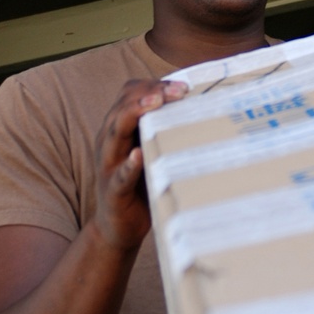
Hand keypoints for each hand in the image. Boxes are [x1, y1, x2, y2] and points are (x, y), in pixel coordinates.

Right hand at [92, 78, 186, 250]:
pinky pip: (119, 175)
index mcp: (118, 130)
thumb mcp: (153, 152)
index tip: (183, 85)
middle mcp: (109, 143)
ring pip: (115, 132)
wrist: (117, 228)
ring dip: (134, 114)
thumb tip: (204, 111)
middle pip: (123, 107)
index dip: (154, 85)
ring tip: (155, 103)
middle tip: (178, 90)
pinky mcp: (113, 191)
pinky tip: (138, 155)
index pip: (130, 95)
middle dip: (150, 93)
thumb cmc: (141, 185)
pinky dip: (129, 164)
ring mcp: (109, 166)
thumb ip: (166, 132)